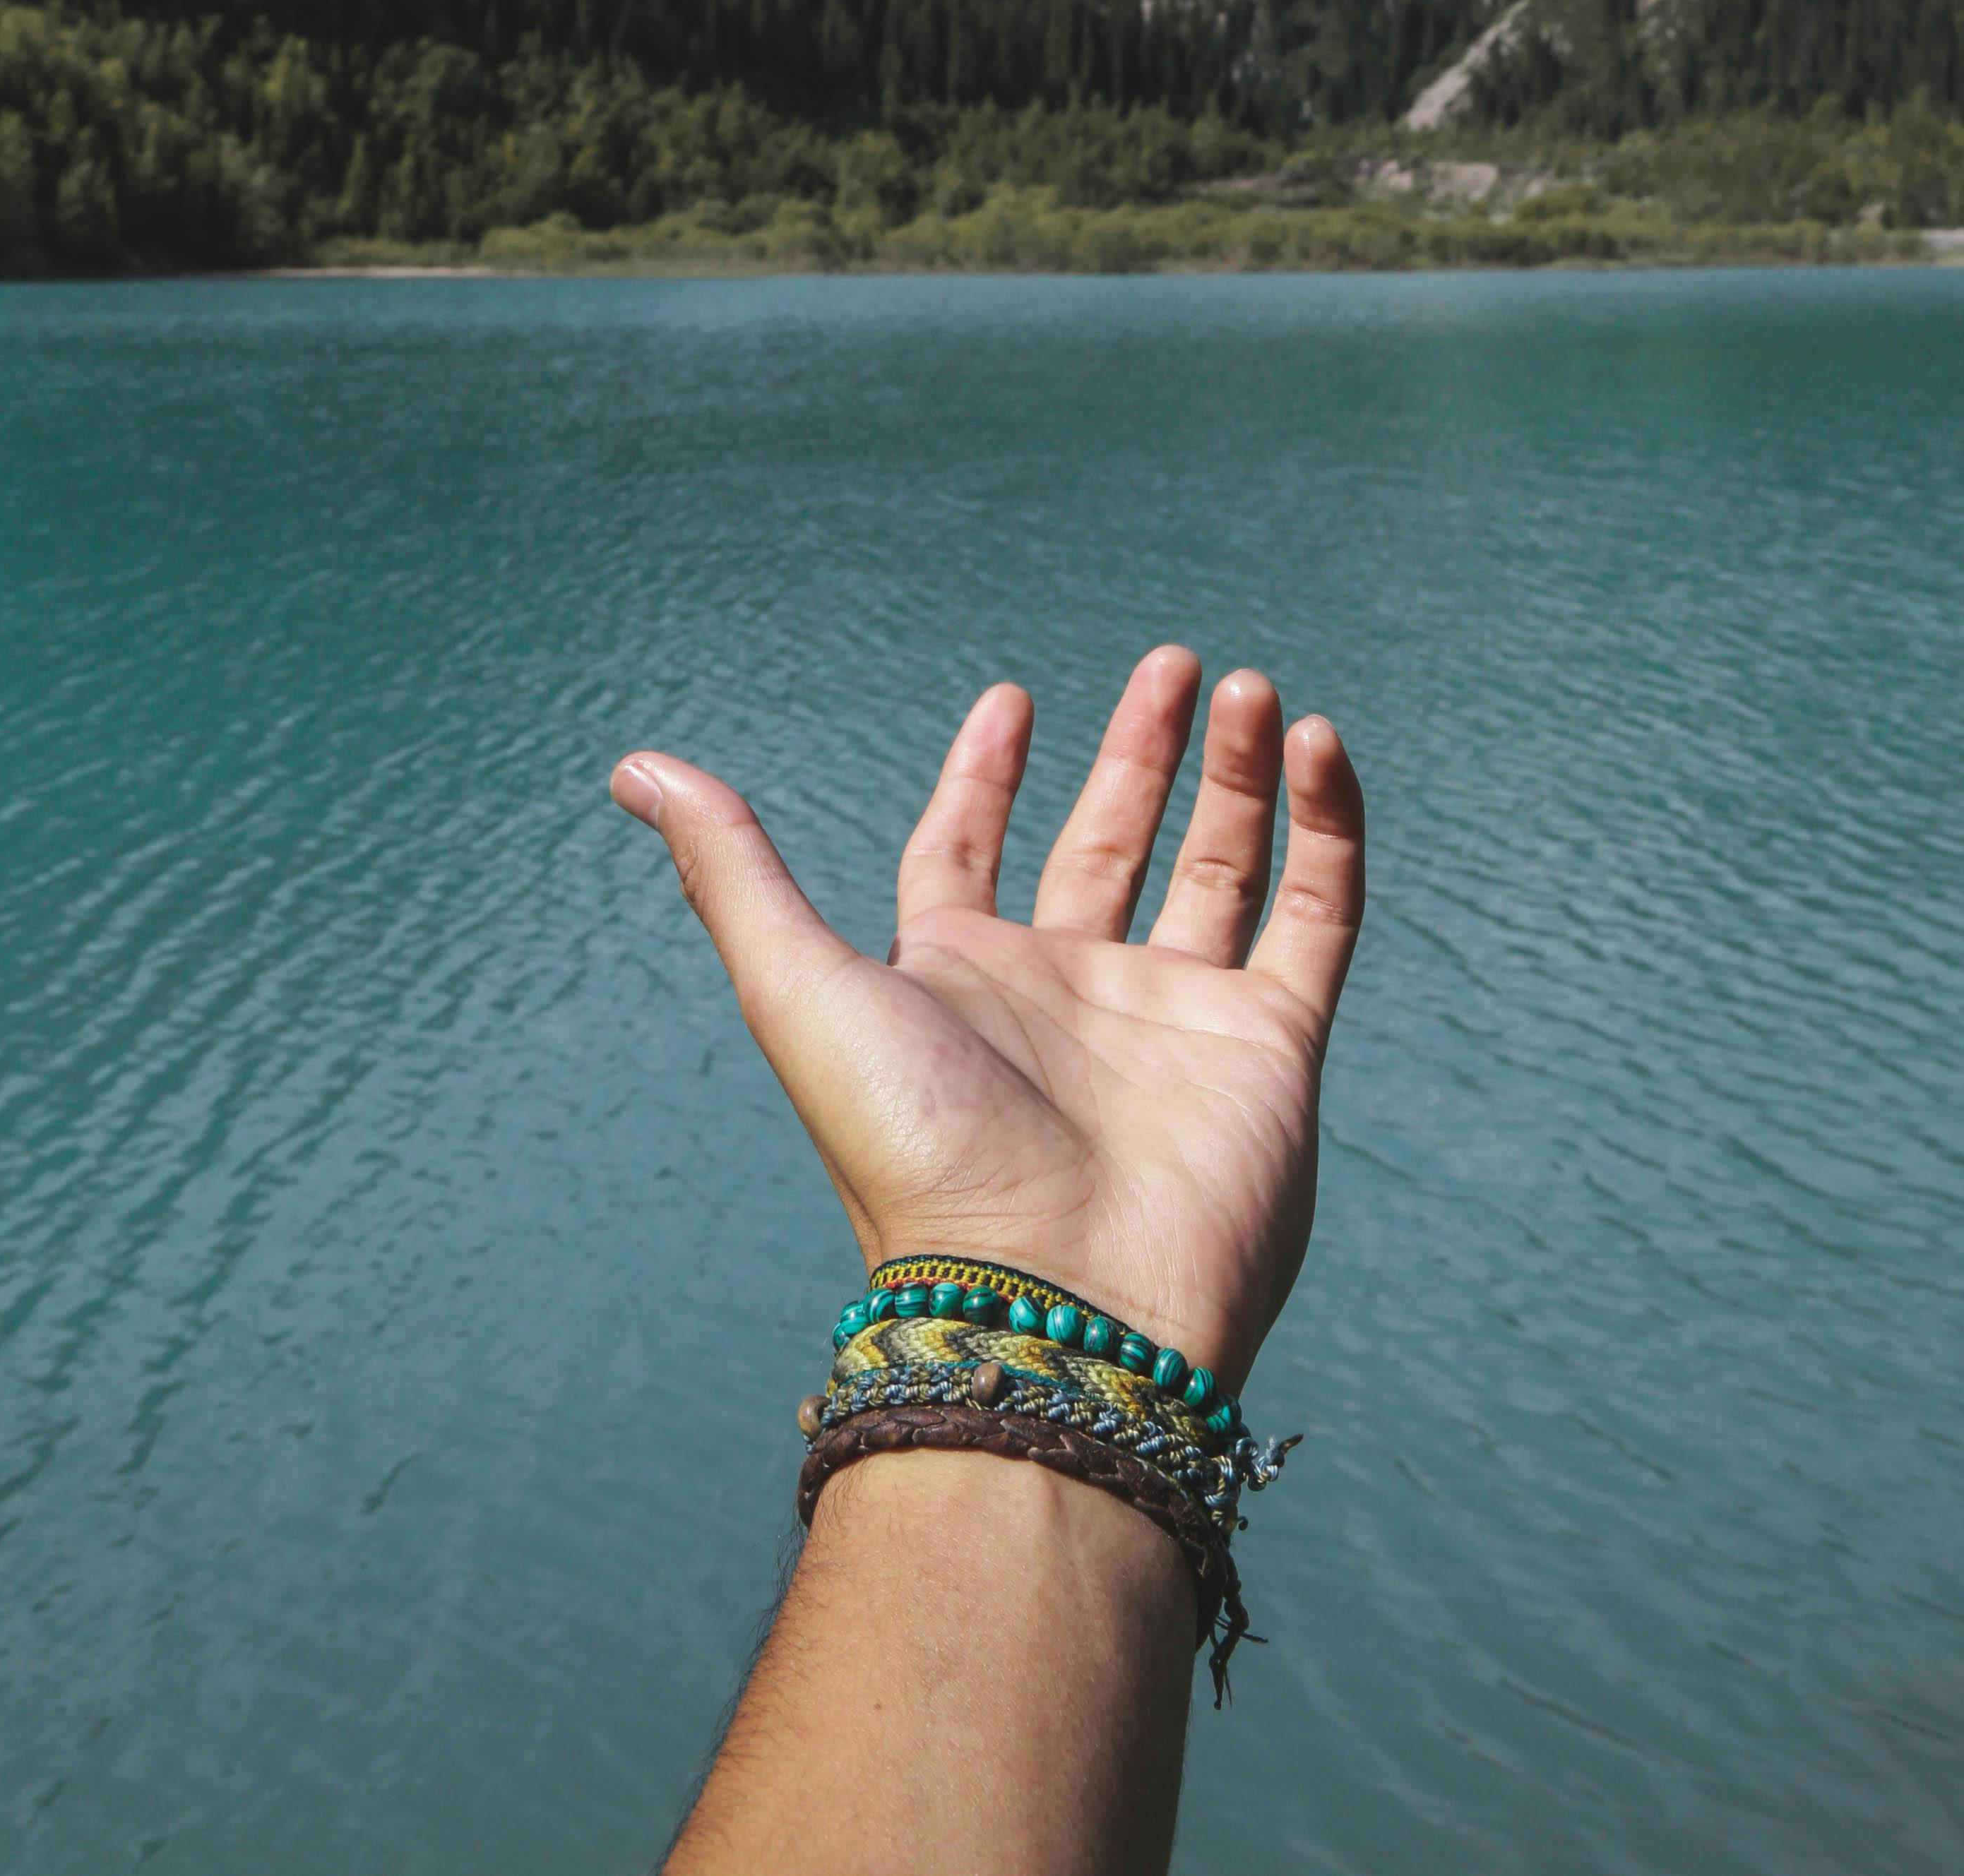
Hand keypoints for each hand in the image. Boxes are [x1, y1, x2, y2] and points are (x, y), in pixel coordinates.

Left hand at [611, 649, 1365, 1388]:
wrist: (1057, 1300)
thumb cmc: (916, 1155)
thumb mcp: (803, 991)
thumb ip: (734, 873)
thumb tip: (636, 766)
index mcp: (961, 981)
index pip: (969, 851)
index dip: (985, 777)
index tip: (1012, 698)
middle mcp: (1070, 994)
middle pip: (1111, 842)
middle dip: (1142, 752)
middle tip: (1174, 663)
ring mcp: (1177, 1019)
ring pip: (1221, 866)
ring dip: (1239, 774)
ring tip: (1254, 688)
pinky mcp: (1271, 1046)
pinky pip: (1316, 914)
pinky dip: (1327, 827)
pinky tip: (1321, 744)